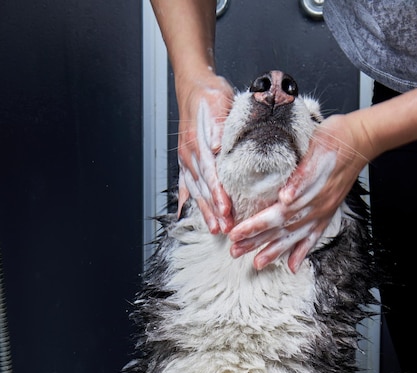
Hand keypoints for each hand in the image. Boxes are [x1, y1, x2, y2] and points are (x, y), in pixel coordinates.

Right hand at [176, 72, 234, 232]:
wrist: (193, 84)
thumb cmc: (209, 93)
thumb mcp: (218, 100)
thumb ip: (217, 125)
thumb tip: (216, 146)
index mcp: (198, 142)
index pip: (210, 173)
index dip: (217, 193)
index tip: (226, 208)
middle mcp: (189, 154)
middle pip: (202, 188)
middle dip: (213, 210)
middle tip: (224, 228)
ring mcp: (186, 159)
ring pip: (195, 190)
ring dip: (204, 211)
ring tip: (214, 228)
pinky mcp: (186, 160)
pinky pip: (186, 184)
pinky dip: (188, 200)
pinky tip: (187, 214)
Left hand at [228, 113, 369, 271]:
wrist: (361, 139)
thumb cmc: (334, 138)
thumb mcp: (315, 148)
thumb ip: (300, 177)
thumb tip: (284, 198)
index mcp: (307, 193)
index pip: (274, 215)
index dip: (253, 226)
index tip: (234, 233)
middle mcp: (314, 208)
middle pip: (280, 230)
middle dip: (255, 242)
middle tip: (234, 252)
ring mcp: (321, 212)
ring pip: (294, 238)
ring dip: (274, 252)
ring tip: (257, 264)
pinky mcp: (327, 213)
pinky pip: (314, 237)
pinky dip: (302, 252)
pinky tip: (292, 266)